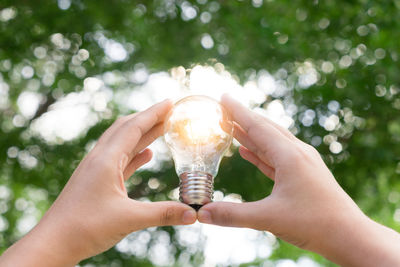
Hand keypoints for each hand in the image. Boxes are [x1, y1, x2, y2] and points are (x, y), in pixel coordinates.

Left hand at [0, 100, 196, 266]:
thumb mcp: (129, 219)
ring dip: (143, 134)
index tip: (170, 102)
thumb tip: (193, 214)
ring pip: (123, 143)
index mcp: (105, 160)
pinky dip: (135, 153)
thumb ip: (163, 214)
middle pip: (126, 129)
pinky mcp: (97, 181)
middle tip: (169, 112)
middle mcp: (100, 159)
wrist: (53, 243)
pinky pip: (120, 160)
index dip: (154, 113)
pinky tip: (147, 155)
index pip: (134, 127)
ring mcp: (97, 169)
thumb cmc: (84, 228)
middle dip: (149, 118)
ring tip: (162, 128)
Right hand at [198, 95, 399, 265]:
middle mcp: (297, 153)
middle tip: (223, 109)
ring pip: (271, 142)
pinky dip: (260, 152)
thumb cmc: (315, 224)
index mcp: (290, 156)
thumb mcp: (269, 218)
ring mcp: (302, 163)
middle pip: (265, 128)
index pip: (258, 126)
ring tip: (231, 127)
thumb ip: (233, 215)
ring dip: (250, 134)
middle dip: (242, 118)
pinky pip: (276, 157)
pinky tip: (249, 152)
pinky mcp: (303, 174)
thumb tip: (201, 213)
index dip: (238, 111)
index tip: (223, 96)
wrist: (350, 236)